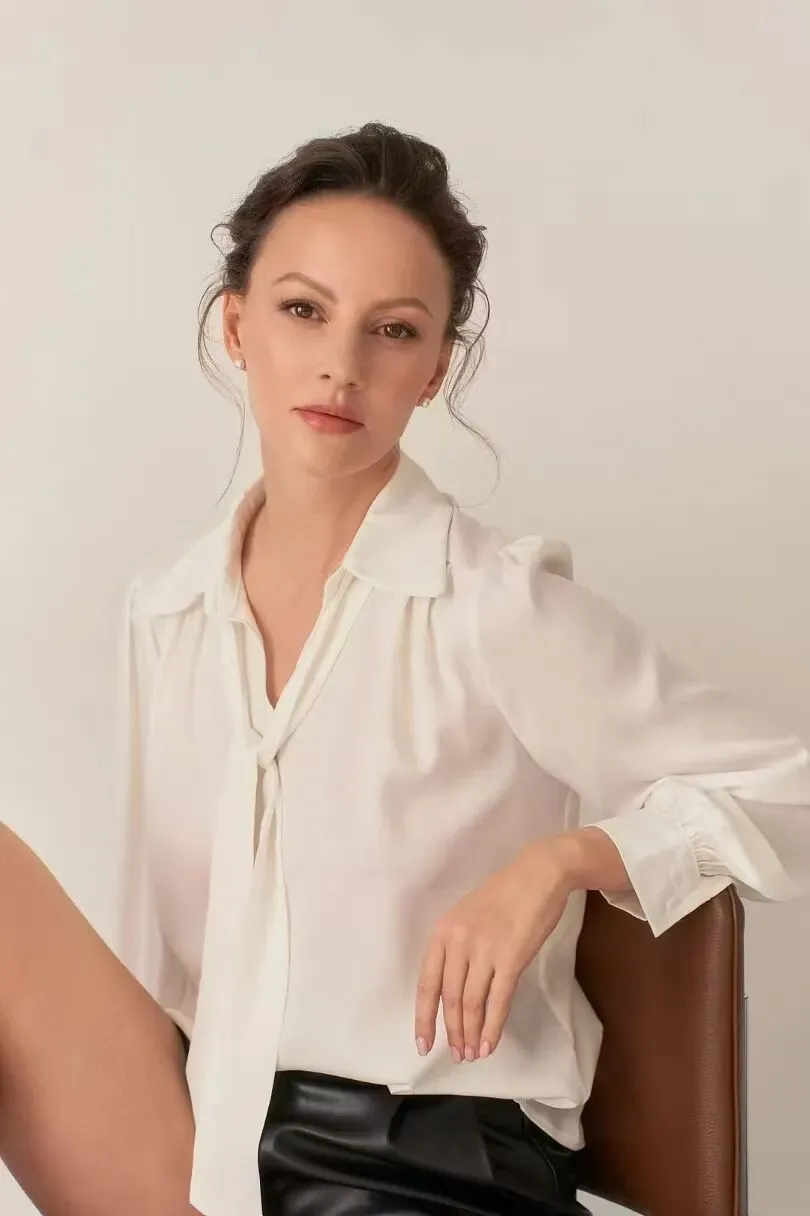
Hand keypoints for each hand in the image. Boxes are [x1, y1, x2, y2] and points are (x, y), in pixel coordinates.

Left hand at [414, 838, 572, 1063]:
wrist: (539, 874)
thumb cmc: (506, 894)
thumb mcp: (468, 915)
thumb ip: (458, 948)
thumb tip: (453, 989)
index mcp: (443, 931)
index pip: (426, 983)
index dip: (424, 1017)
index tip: (424, 1043)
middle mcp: (458, 942)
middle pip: (450, 998)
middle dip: (452, 1031)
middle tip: (457, 1055)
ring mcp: (484, 950)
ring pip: (472, 1004)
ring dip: (471, 1033)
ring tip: (473, 1053)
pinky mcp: (511, 958)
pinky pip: (498, 1000)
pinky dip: (493, 1027)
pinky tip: (491, 1043)